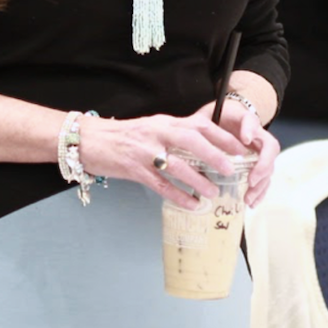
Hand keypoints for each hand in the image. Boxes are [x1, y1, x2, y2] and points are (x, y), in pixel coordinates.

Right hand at [78, 111, 250, 209]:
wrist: (88, 139)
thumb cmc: (122, 136)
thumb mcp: (151, 128)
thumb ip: (173, 135)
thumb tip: (202, 148)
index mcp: (164, 122)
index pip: (199, 124)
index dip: (221, 136)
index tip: (240, 148)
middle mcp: (157, 133)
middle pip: (192, 140)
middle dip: (214, 155)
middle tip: (231, 170)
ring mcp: (145, 152)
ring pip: (177, 166)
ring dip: (198, 180)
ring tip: (213, 192)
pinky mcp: (134, 170)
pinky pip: (161, 185)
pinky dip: (179, 196)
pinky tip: (192, 205)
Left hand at [215, 97, 279, 207]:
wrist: (225, 121)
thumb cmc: (221, 117)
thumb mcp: (217, 112)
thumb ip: (223, 119)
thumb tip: (246, 138)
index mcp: (251, 125)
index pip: (254, 124)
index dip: (252, 132)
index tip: (246, 139)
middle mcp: (260, 141)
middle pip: (269, 155)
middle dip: (262, 170)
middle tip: (251, 181)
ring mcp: (260, 155)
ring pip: (267, 171)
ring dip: (260, 186)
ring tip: (249, 199)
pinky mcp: (256, 168)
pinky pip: (262, 181)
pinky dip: (258, 193)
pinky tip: (251, 204)